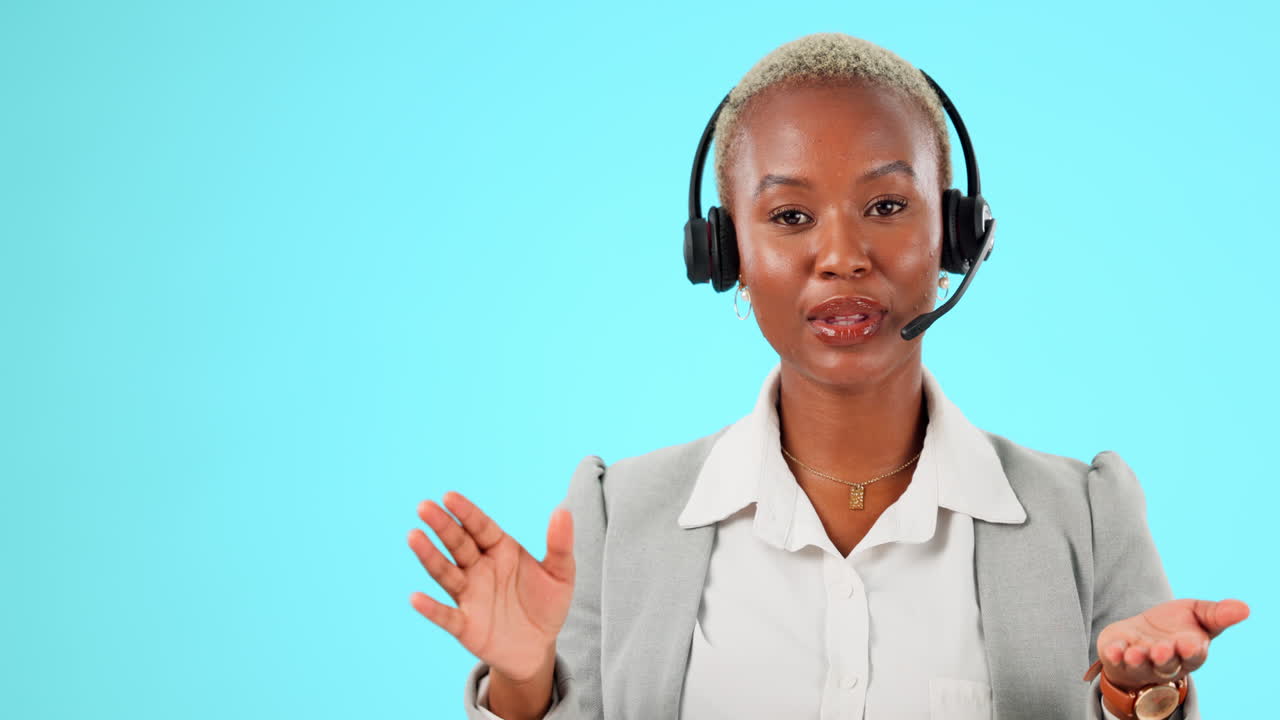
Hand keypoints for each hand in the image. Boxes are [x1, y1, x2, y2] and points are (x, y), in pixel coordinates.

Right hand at [408, 491, 574, 682]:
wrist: (538, 647)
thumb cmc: (546, 604)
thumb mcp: (561, 574)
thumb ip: (560, 544)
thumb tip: (563, 510)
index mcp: (500, 550)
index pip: (481, 527)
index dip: (466, 513)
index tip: (449, 497)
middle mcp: (479, 569)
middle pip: (458, 544)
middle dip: (442, 526)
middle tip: (425, 507)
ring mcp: (469, 596)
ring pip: (446, 573)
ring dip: (430, 557)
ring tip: (414, 536)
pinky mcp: (465, 625)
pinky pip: (446, 616)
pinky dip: (431, 609)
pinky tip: (416, 598)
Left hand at [1097, 598, 1249, 690]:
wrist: (1140, 636)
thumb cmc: (1174, 627)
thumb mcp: (1196, 614)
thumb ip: (1217, 614)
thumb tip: (1244, 608)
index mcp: (1188, 653)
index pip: (1192, 656)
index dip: (1191, 651)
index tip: (1190, 644)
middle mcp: (1163, 662)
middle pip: (1166, 664)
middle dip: (1164, 657)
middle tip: (1162, 649)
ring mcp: (1139, 662)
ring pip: (1139, 664)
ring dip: (1137, 659)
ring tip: (1135, 653)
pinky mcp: (1116, 657)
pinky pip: (1114, 659)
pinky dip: (1114, 655)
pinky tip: (1114, 650)